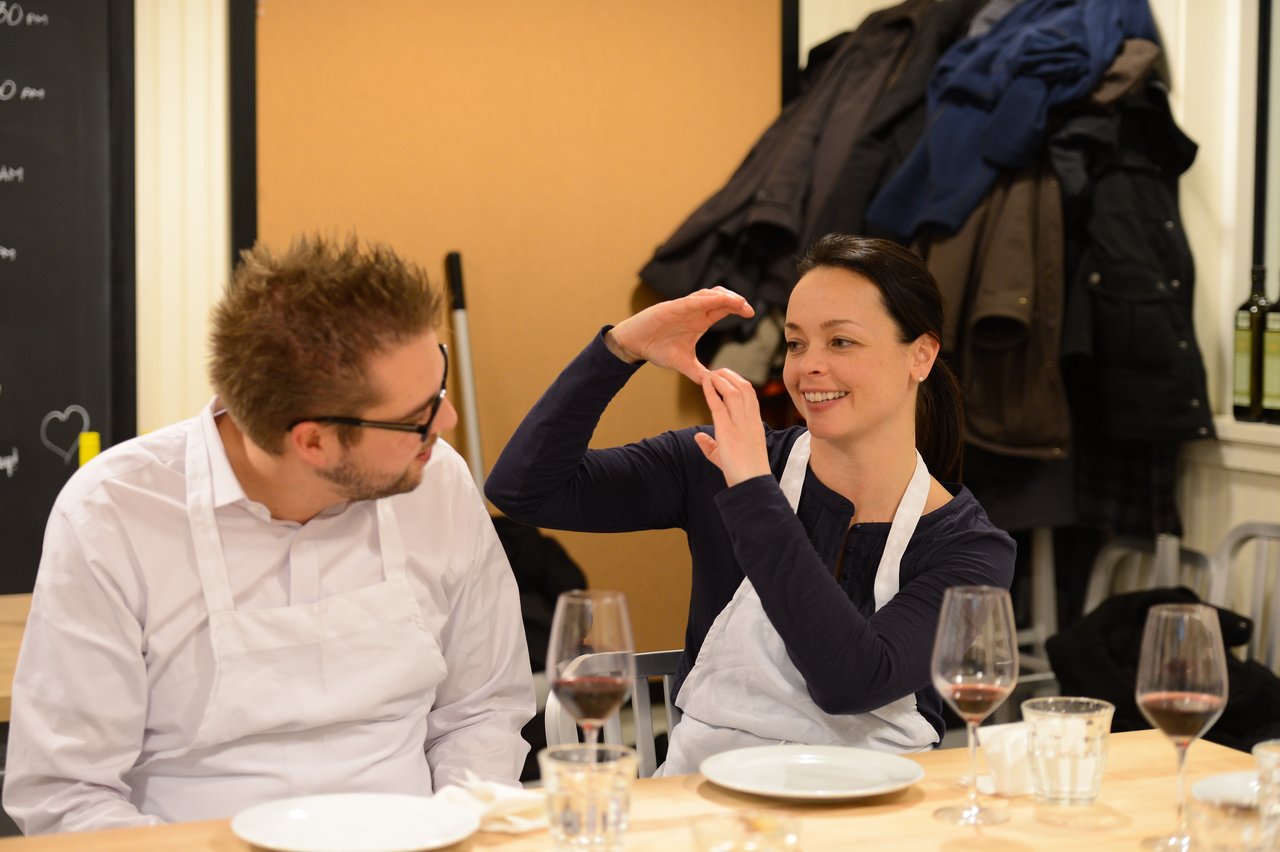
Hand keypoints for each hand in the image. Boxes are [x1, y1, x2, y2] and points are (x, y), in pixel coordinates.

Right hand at [606, 287, 753, 382]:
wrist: (634, 345)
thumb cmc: (657, 348)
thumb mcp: (683, 363)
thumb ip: (698, 373)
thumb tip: (712, 384)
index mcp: (699, 320)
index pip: (723, 309)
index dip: (737, 308)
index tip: (751, 314)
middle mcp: (693, 311)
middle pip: (719, 298)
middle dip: (735, 300)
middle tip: (748, 309)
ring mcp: (683, 307)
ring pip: (707, 294)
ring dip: (723, 296)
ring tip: (738, 302)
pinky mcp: (671, 307)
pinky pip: (691, 300)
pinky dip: (704, 299)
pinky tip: (716, 300)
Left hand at [692, 368, 770, 486]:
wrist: (751, 485)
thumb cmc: (743, 474)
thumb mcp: (725, 456)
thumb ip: (711, 445)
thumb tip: (698, 436)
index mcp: (755, 425)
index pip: (750, 396)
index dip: (738, 382)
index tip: (726, 376)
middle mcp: (750, 421)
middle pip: (744, 388)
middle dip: (730, 375)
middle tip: (716, 371)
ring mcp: (740, 426)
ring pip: (734, 392)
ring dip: (721, 379)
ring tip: (710, 373)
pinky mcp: (728, 432)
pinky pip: (719, 406)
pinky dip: (711, 392)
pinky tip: (705, 384)